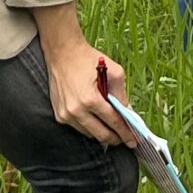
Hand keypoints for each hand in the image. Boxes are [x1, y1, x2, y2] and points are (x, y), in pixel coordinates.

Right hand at [34, 8, 135, 147]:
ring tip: (112, 130)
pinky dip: (89, 127)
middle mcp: (75, 110)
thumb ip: (121, 94)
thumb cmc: (86, 59)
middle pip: (100, 134)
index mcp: (90, 99)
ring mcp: (65, 114)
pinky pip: (78, 128)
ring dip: (102, 134)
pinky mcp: (59, 115)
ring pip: (89, 133)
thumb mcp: (114, 71)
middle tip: (125, 139)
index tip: (133, 140)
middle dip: (115, 138)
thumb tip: (128, 112)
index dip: (125, 132)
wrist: (62, 53)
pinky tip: (97, 122)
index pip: (113, 122)